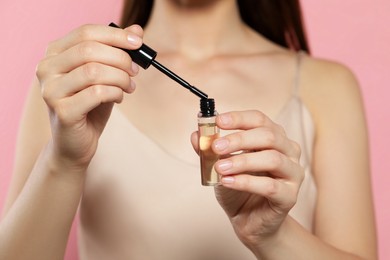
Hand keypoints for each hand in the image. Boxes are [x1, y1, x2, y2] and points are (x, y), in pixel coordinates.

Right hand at [36, 24, 142, 169]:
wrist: (76, 143)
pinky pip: (97, 93)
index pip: (85, 32)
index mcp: (55, 53)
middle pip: (90, 49)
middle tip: (135, 71)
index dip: (115, 35)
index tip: (138, 42)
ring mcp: (51, 90)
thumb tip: (137, 30)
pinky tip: (118, 98)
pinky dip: (115, 93)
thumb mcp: (106, 75)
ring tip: (129, 87)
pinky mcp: (62, 111)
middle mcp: (47, 68)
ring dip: (120, 78)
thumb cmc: (90, 106)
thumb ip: (117, 52)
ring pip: (94, 71)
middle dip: (121, 58)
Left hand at [191, 110, 303, 252]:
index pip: (260, 120)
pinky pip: (270, 186)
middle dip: (240, 139)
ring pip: (273, 159)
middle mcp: (289, 151)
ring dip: (242, 161)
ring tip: (220, 167)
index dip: (239, 118)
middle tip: (216, 146)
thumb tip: (196, 135)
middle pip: (269, 136)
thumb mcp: (220, 165)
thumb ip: (209, 150)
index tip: (218, 120)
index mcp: (274, 137)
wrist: (248, 219)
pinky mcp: (289, 196)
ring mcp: (293, 174)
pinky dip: (246, 182)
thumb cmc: (238, 187)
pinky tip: (227, 182)